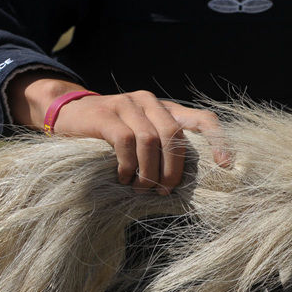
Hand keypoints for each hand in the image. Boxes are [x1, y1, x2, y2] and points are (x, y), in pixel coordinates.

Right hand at [7, 73, 228, 193]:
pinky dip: (129, 165)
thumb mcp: (140, 138)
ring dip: (149, 170)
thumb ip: (162, 150)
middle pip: (175, 134)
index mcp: (166, 109)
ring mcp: (126, 105)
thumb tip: (184, 184)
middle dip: (174, 168)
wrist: (67, 113)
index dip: (218, 140)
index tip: (225, 165)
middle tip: (165, 190)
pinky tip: (124, 178)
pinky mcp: (105, 114)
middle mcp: (149, 102)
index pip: (202, 119)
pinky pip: (125, 141)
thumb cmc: (109, 134)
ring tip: (142, 188)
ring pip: (151, 140)